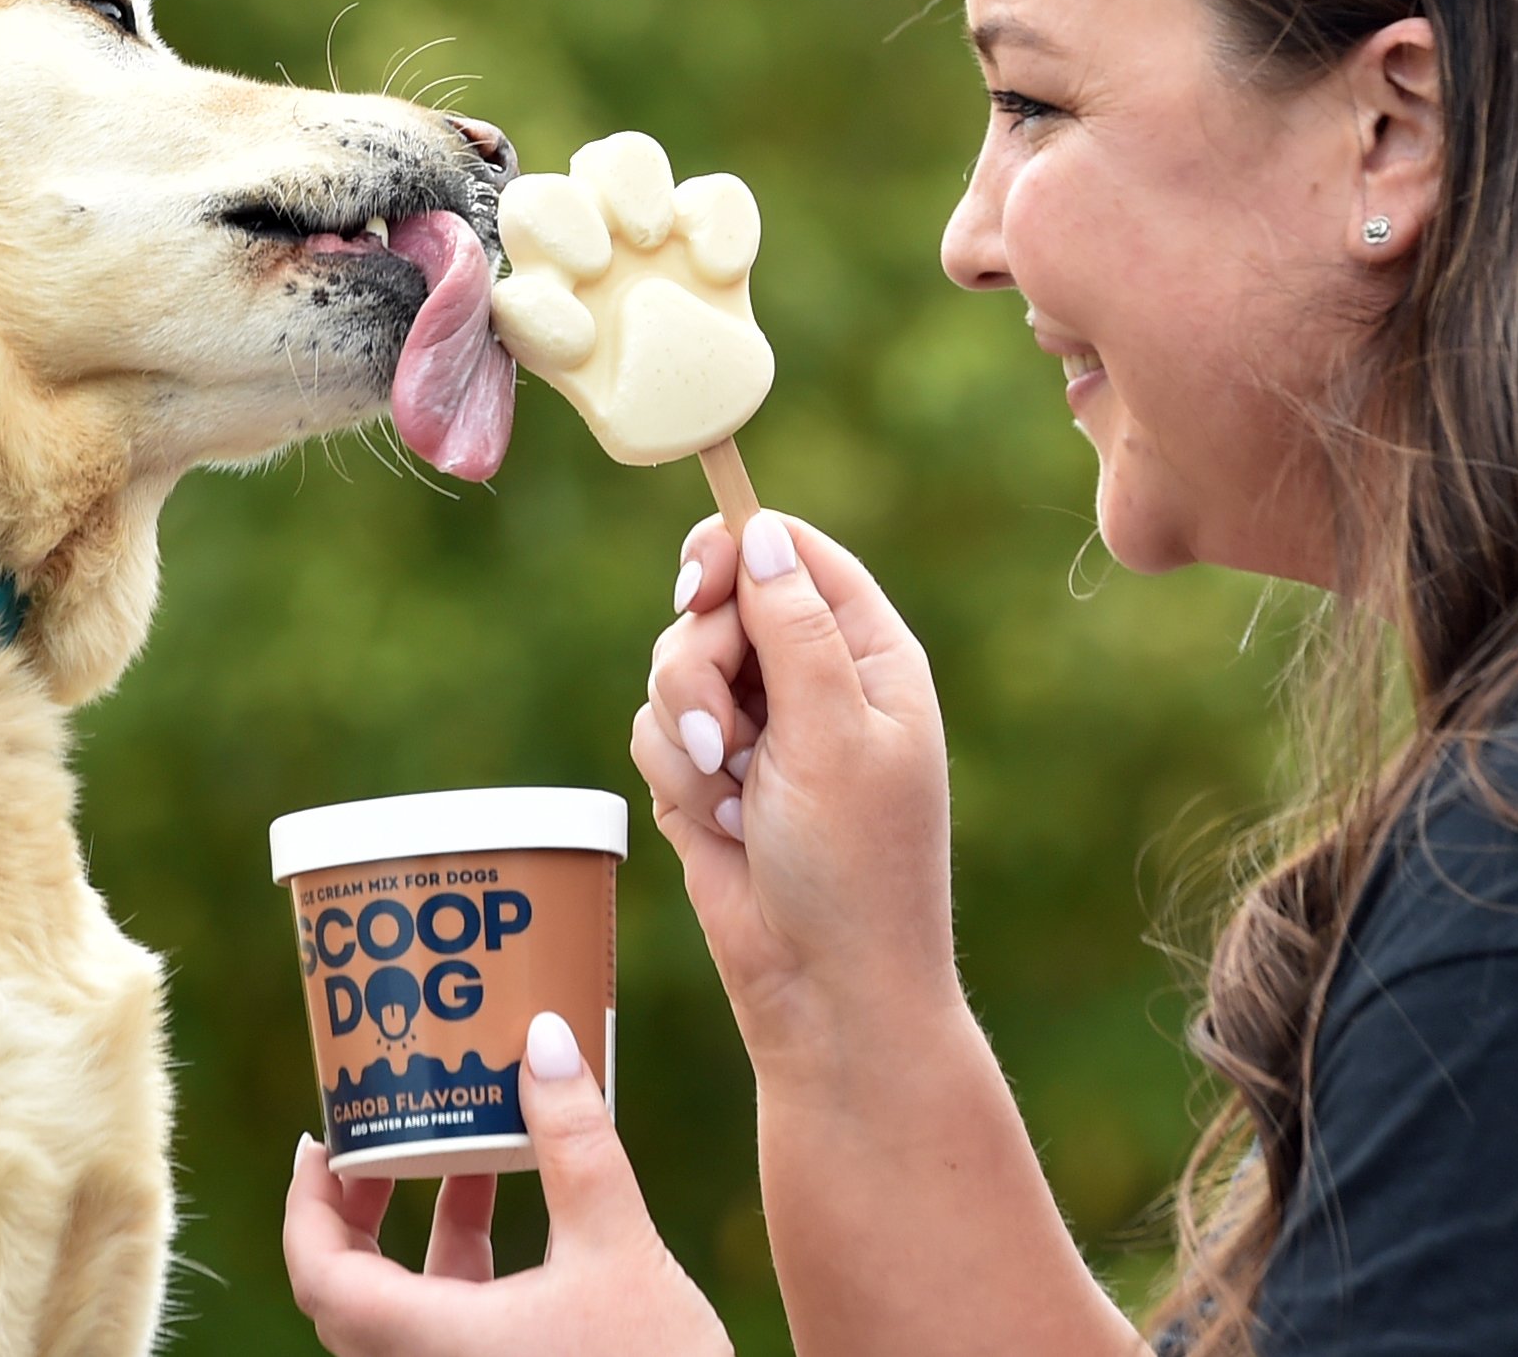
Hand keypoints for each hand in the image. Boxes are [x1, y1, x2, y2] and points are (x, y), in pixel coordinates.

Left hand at [282, 1011, 730, 1356]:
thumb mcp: (618, 1244)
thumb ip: (576, 1139)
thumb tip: (544, 1037)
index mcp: (431, 1343)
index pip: (321, 1276)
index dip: (306, 1206)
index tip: (322, 1140)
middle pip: (346, 1291)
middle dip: (354, 1209)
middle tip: (377, 1139)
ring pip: (398, 1309)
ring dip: (410, 1232)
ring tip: (450, 1150)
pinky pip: (442, 1326)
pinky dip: (452, 1267)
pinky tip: (500, 1210)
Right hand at [634, 511, 959, 1063]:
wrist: (822, 985)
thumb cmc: (853, 865)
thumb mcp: (834, 734)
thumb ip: (793, 628)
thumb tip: (761, 533)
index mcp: (867, 654)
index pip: (792, 554)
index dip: (736, 555)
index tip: (696, 588)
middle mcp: (811, 679)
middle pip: (713, 605)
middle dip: (697, 669)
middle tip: (724, 737)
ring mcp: (755, 727)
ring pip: (669, 669)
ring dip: (685, 736)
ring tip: (733, 800)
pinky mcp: (705, 772)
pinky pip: (651, 731)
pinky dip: (674, 779)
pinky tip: (720, 827)